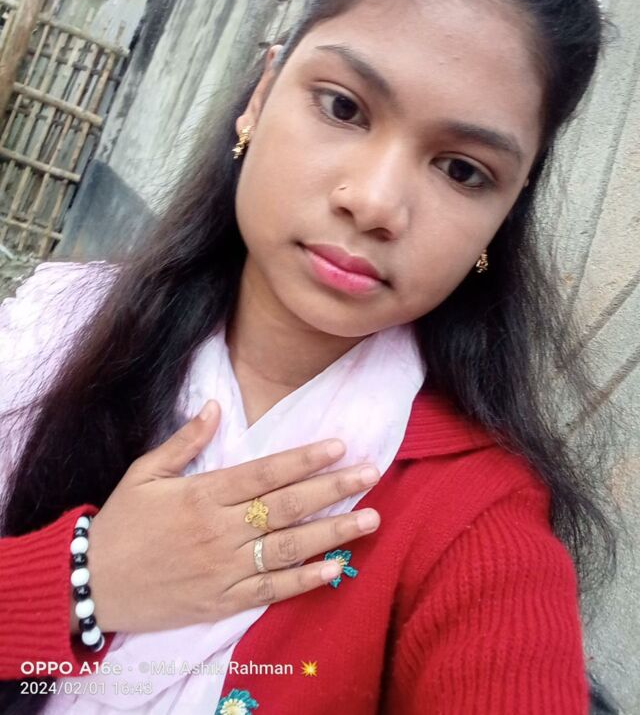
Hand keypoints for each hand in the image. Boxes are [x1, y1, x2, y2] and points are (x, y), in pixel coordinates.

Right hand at [74, 400, 380, 634]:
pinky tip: (335, 568)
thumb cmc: (120, 524)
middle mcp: (219, 531)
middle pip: (287, 507)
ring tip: (371, 518)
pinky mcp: (221, 602)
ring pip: (288, 549)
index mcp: (202, 495)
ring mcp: (222, 569)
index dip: (304, 459)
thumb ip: (184, 441)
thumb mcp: (144, 473)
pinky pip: (270, 591)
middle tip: (372, 473)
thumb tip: (215, 405)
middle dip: (333, 489)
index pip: (264, 472)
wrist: (90, 585)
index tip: (339, 446)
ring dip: (333, 533)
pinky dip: (304, 581)